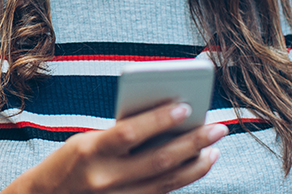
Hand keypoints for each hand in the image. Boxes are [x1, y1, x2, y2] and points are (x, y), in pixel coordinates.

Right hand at [6, 103, 225, 193]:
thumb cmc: (73, 159)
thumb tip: (168, 121)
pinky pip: (161, 193)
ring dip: (196, 165)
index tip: (186, 106)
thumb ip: (122, 133)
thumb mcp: (88, 140)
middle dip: (193, 143)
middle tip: (218, 127)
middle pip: (158, 161)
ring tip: (215, 148)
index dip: (158, 120)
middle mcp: (104, 178)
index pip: (129, 133)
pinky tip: (197, 165)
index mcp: (90, 150)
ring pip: (167, 182)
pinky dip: (182, 179)